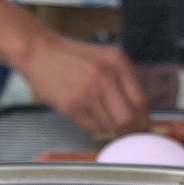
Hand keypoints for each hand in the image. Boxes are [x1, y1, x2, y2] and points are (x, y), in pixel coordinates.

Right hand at [23, 34, 149, 135]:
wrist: (40, 52)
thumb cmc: (72, 57)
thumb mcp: (105, 59)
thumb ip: (124, 81)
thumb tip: (140, 113)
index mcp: (117, 62)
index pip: (140, 102)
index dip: (143, 120)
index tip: (143, 127)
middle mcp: (104, 76)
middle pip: (128, 119)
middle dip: (129, 130)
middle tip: (126, 132)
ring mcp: (87, 92)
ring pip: (109, 126)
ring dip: (108, 127)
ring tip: (98, 112)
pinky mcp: (71, 105)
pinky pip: (91, 127)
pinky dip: (92, 125)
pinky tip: (85, 111)